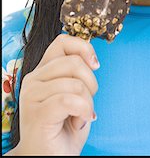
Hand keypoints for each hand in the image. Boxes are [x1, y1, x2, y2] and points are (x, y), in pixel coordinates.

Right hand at [14, 34, 98, 155]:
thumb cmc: (64, 129)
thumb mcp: (74, 94)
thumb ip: (77, 74)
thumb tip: (91, 59)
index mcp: (42, 71)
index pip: (62, 41)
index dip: (84, 48)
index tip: (95, 65)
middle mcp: (33, 80)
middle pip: (74, 62)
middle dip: (91, 83)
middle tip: (86, 103)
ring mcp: (32, 96)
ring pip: (75, 83)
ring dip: (87, 103)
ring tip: (80, 116)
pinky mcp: (37, 113)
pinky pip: (70, 100)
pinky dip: (83, 110)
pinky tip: (81, 121)